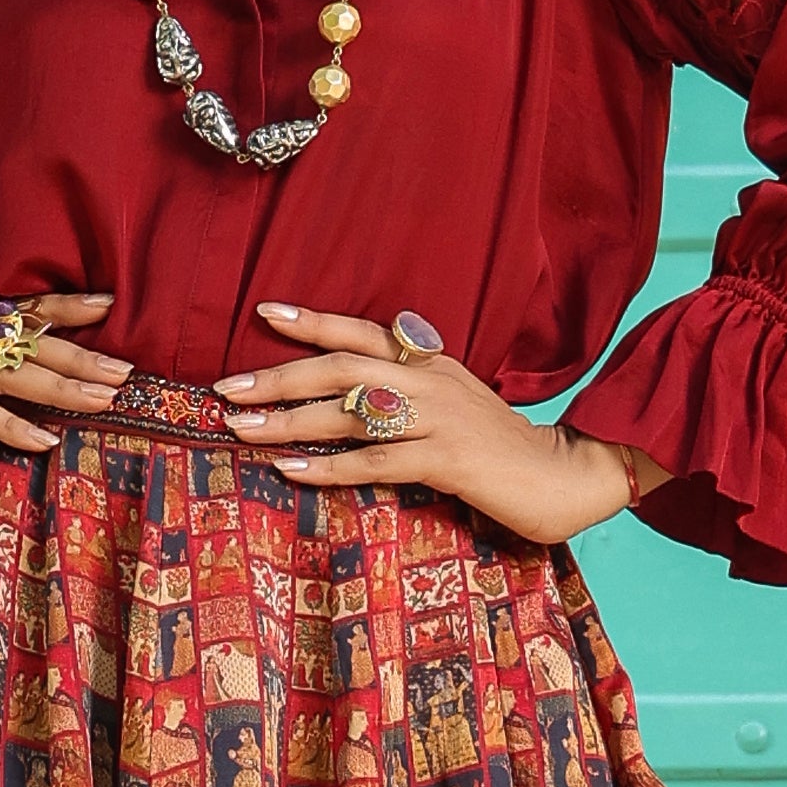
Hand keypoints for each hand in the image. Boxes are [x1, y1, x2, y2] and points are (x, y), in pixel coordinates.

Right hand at [0, 292, 135, 483]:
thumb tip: (44, 421)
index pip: (13, 312)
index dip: (60, 306)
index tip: (110, 305)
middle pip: (19, 339)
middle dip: (76, 354)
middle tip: (124, 371)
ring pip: (2, 369)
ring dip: (56, 386)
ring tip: (101, 401)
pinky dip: (7, 424)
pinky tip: (42, 439)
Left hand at [213, 303, 649, 542]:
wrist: (559, 475)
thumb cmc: (495, 444)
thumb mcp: (452, 399)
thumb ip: (408, 384)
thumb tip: (346, 388)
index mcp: (430, 362)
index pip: (362, 331)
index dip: (314, 321)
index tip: (264, 311)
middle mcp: (431, 381)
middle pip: (343, 369)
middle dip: (280, 376)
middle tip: (227, 386)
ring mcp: (439, 419)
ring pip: (351, 415)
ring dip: (290, 421)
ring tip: (242, 429)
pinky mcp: (447, 460)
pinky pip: (376, 462)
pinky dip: (330, 466)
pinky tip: (293, 469)